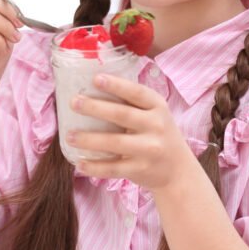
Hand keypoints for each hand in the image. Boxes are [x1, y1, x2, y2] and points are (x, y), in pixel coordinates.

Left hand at [66, 73, 192, 191]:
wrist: (179, 171)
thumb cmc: (157, 135)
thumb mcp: (155, 114)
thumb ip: (132, 103)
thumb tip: (92, 85)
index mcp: (157, 107)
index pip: (137, 92)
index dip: (116, 85)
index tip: (96, 79)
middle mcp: (156, 126)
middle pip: (122, 114)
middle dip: (96, 108)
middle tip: (74, 102)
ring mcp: (149, 149)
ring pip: (115, 142)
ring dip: (89, 139)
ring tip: (69, 135)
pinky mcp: (141, 169)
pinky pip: (114, 168)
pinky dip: (95, 167)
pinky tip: (79, 164)